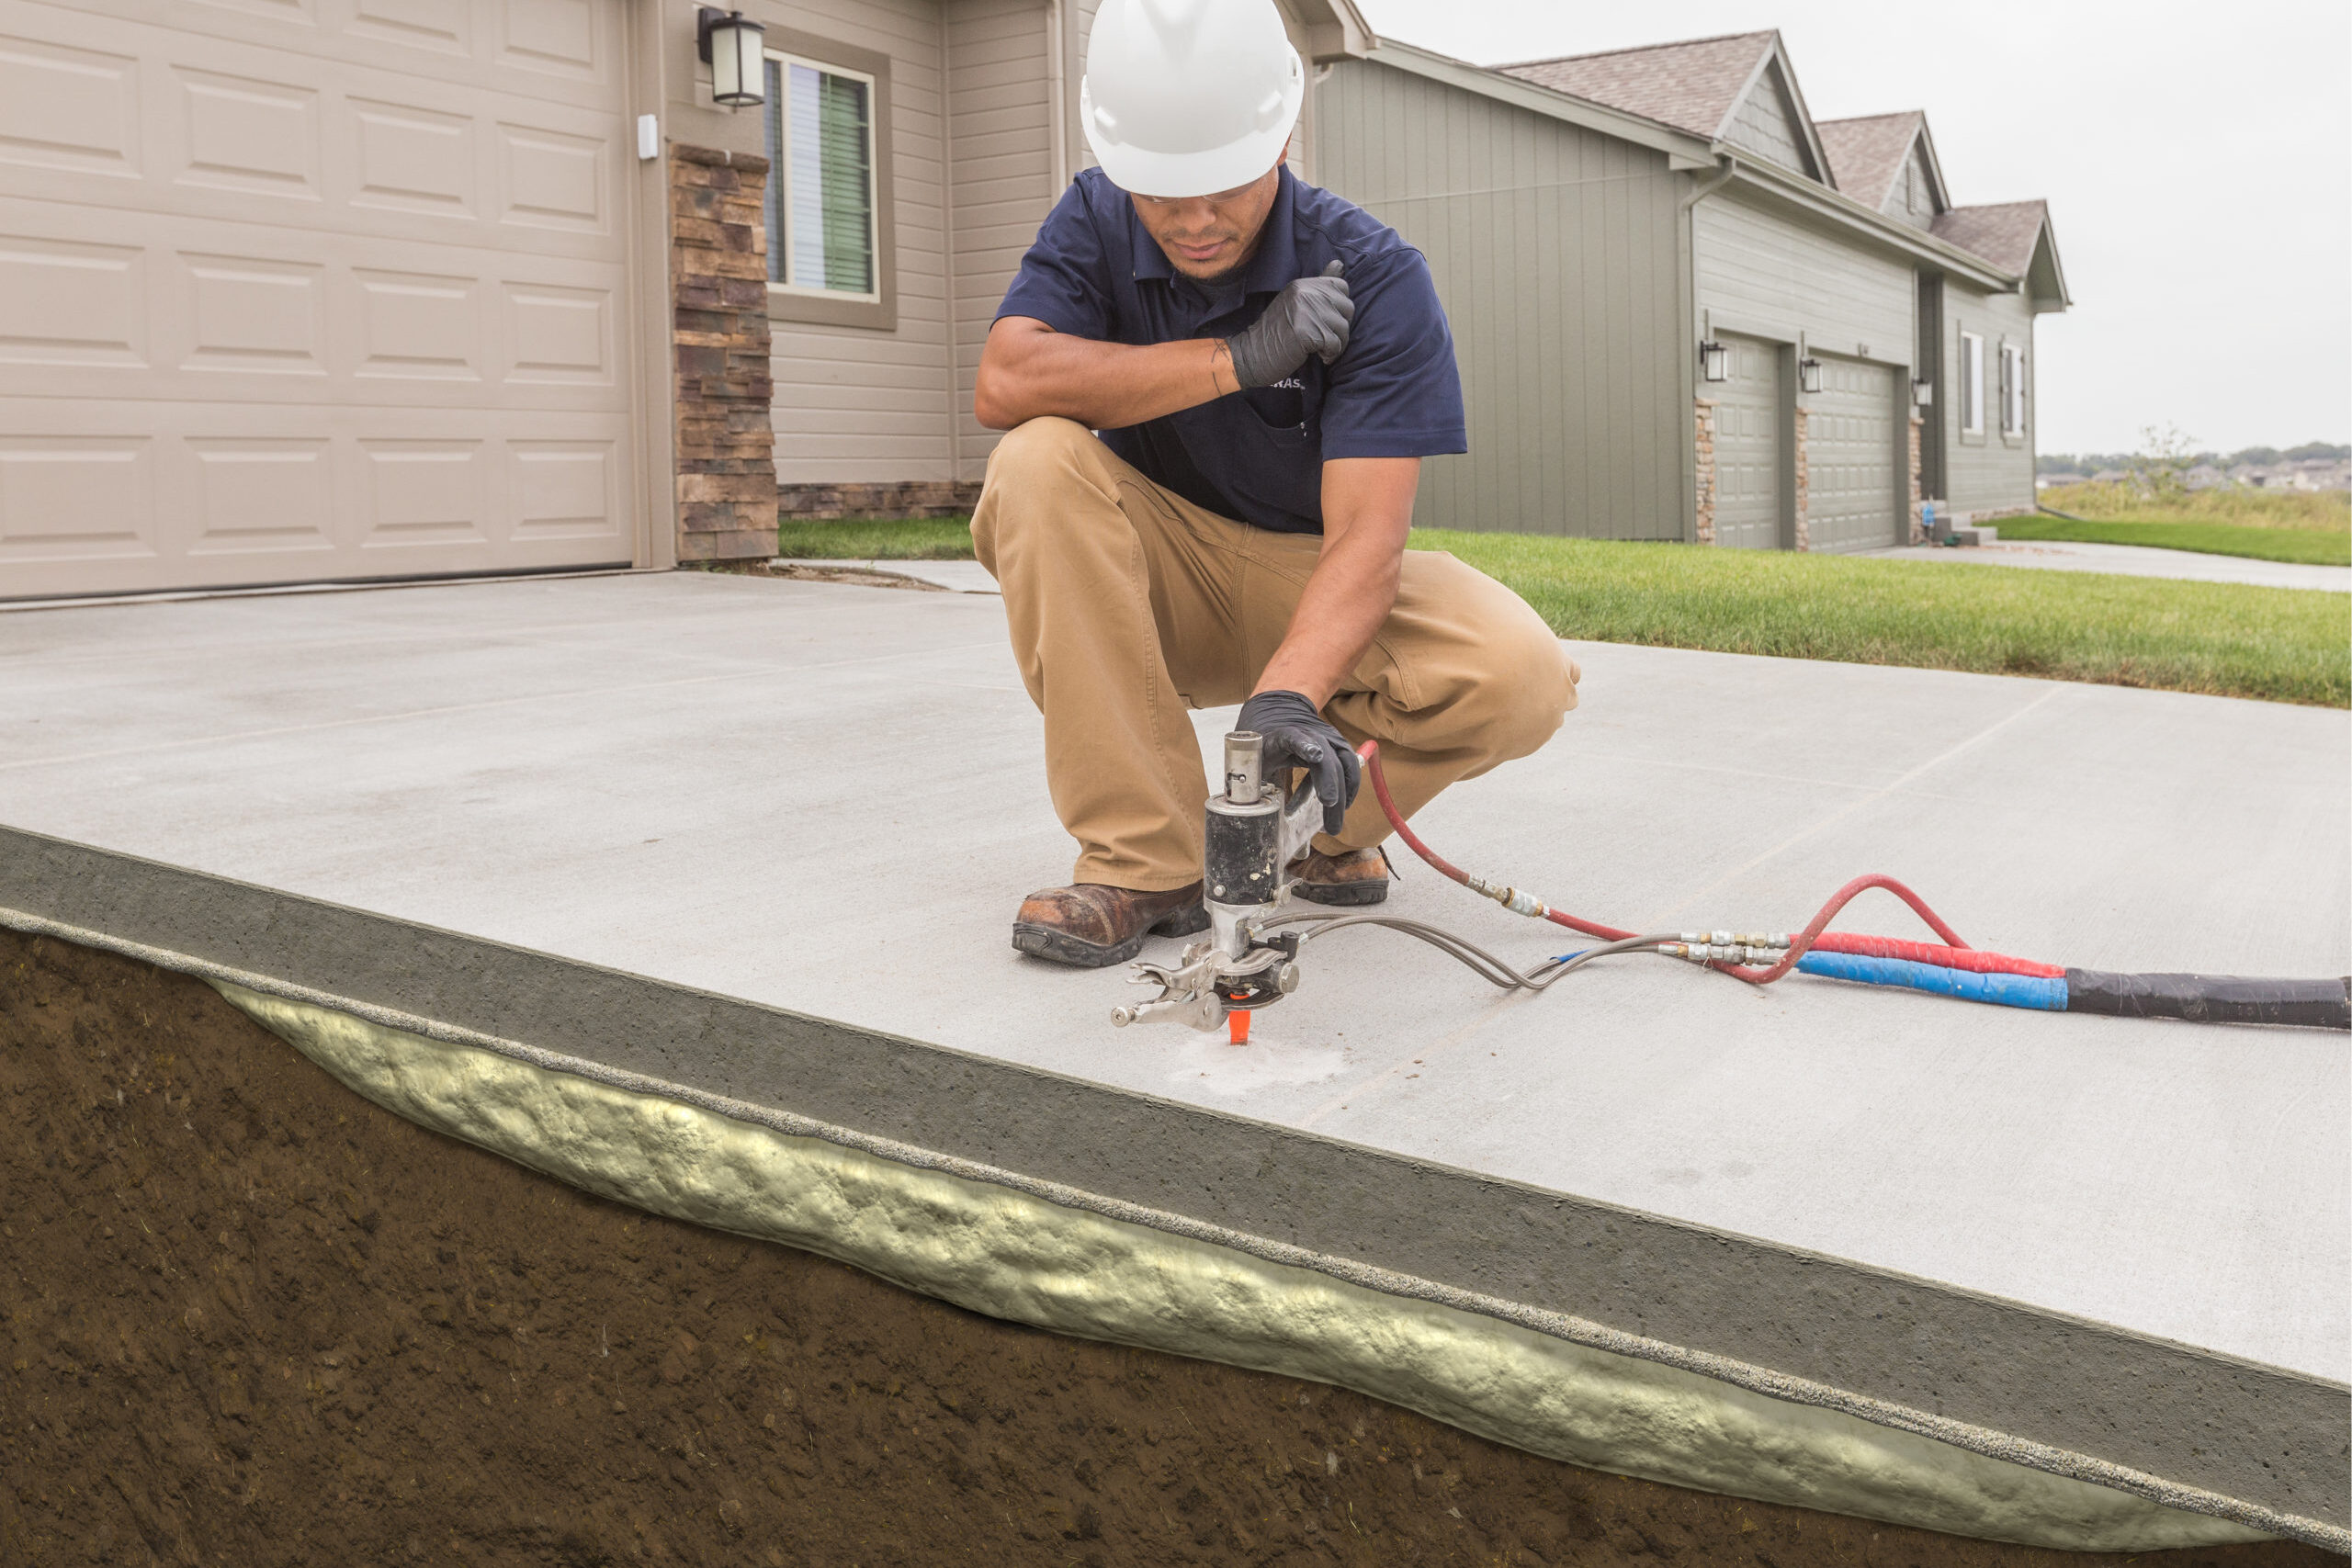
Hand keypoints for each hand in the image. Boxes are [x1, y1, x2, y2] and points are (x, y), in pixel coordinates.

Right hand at [1223, 262, 1352, 388]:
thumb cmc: (1276, 333)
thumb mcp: (1296, 303)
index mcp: (1302, 285)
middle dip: (1341, 328)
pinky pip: (1335, 344)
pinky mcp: (1306, 332)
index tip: (1327, 321)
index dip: (1340, 306)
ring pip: (1343, 327)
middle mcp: (1304, 293)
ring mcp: (1305, 311)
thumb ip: (1318, 287)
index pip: (1341, 285)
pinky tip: (1320, 356)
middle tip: (1326, 339)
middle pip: (1347, 307)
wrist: (1252, 355)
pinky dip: (1331, 354)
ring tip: (1322, 349)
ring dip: (1337, 344)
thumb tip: (1339, 263)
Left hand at [1236, 689, 1360, 836]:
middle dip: (1330, 785)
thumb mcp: (1252, 758)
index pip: (1294, 737)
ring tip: (1333, 826)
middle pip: (1325, 758)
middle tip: (1329, 812)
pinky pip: (1349, 766)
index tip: (1316, 756)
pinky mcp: (1339, 746)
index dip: (1305, 745)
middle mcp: (1310, 733)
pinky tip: (1344, 806)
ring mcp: (1328, 738)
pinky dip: (1349, 788)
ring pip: (1342, 764)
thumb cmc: (1264, 744)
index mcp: (1283, 735)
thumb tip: (1249, 810)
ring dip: (1342, 795)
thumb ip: (1250, 778)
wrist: (1279, 715)